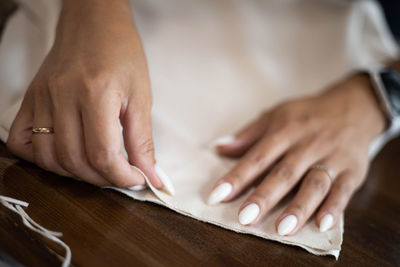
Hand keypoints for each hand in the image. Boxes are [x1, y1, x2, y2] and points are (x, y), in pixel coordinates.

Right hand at [7, 0, 162, 188]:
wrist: (94, 23)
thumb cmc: (122, 54)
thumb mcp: (141, 95)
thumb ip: (143, 140)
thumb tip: (151, 176)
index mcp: (96, 94)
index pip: (103, 155)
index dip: (122, 177)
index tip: (137, 179)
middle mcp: (62, 97)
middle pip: (75, 161)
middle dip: (102, 179)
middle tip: (120, 174)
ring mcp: (41, 98)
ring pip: (49, 157)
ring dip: (75, 174)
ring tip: (98, 168)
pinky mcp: (30, 98)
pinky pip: (22, 142)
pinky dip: (42, 159)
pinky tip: (64, 155)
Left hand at [208, 74, 384, 233]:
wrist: (352, 108)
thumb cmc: (306, 116)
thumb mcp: (276, 115)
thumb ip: (248, 135)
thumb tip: (218, 147)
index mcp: (285, 131)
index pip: (257, 157)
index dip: (236, 177)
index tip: (216, 196)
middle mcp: (307, 145)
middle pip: (284, 173)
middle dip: (264, 196)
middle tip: (245, 218)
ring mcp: (332, 158)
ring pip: (314, 184)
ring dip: (298, 207)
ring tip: (281, 229)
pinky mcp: (352, 171)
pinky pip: (343, 191)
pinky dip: (334, 208)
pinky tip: (322, 225)